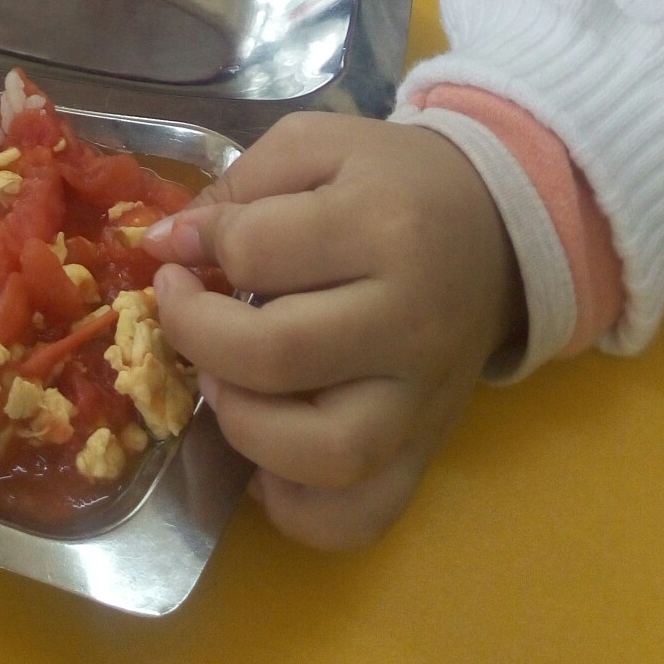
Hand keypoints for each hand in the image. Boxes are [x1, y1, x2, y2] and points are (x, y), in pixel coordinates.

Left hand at [146, 113, 522, 549]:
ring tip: (224, 382)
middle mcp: (410, 322)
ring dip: (243, 426)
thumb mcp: (319, 146)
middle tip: (182, 310)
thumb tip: (166, 245)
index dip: (194, 248)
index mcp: (384, 225)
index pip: (257, 251)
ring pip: (324, 456)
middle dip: (198, 335)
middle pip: (277, 356)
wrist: (497, 229)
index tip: (179, 248)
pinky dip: (295, 506)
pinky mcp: (426, 452)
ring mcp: (423, 400)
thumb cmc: (393, 181)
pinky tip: (263, 456)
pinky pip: (358, 516)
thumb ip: (240, 186)